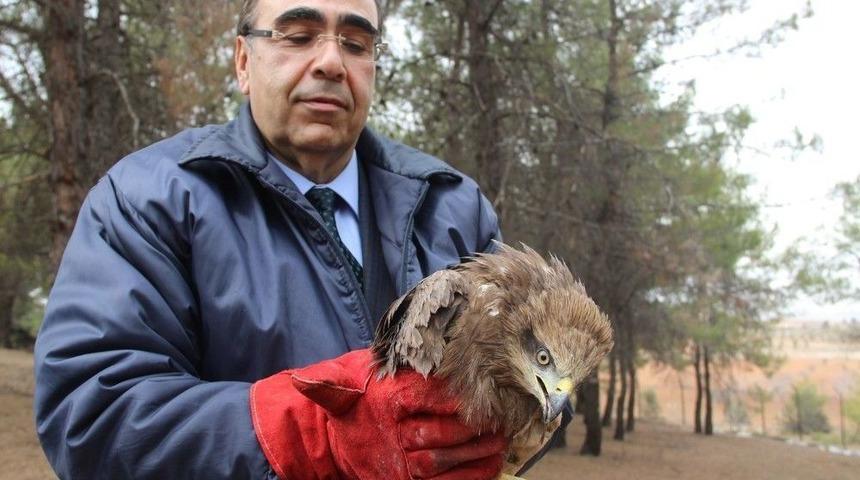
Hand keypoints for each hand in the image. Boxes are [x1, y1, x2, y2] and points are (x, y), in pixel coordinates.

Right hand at [251, 349, 506, 479]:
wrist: (324, 439)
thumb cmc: (352, 399)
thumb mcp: (357, 373)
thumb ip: (383, 361)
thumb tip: (355, 355)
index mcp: (384, 401)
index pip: (425, 397)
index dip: (454, 396)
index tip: (481, 390)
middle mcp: (391, 434)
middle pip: (438, 432)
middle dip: (473, 427)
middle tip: (502, 417)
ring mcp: (397, 463)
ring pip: (443, 462)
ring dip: (477, 453)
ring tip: (503, 440)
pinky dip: (470, 477)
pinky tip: (493, 465)